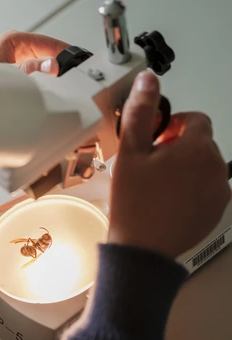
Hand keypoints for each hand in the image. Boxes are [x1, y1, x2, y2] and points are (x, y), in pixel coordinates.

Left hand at [0, 30, 69, 75]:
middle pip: (45, 51)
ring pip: (39, 61)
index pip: (46, 41)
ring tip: (61, 80)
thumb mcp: (7, 71)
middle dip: (58, 62)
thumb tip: (50, 65)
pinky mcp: (13, 67)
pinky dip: (40, 76)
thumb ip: (29, 69)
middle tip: (72, 73)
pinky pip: (32, 69)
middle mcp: (15, 46)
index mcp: (14, 39)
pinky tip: (46, 84)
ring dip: (48, 70)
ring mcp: (14, 56)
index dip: (63, 50)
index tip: (76, 58)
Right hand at [108, 71, 230, 257]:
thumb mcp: (130, 152)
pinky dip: (191, 189)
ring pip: (204, 167)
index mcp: (197, 147)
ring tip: (156, 186)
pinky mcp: (217, 210)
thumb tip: (148, 80)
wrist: (142, 249)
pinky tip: (167, 202)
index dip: (173, 125)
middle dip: (177, 148)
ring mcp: (220, 191)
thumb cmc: (134, 202)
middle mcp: (217, 166)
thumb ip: (141, 112)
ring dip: (185, 168)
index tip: (154, 140)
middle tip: (149, 166)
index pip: (195, 119)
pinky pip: (207, 189)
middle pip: (200, 144)